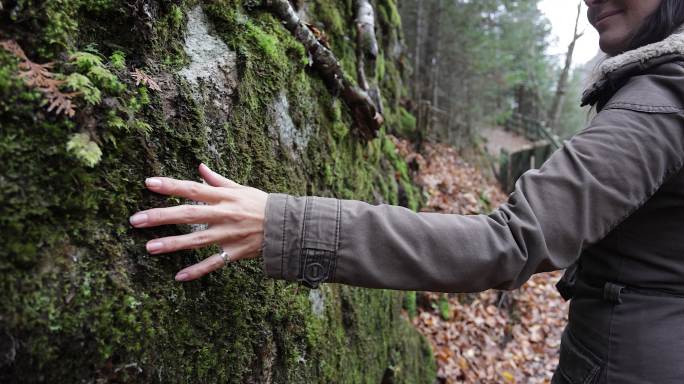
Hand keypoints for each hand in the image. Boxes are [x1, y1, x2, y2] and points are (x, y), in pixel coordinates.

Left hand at [129, 163, 267, 281]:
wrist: (286, 226)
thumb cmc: (261, 204)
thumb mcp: (241, 188)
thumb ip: (218, 181)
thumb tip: (200, 167)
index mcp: (225, 197)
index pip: (192, 189)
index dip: (171, 186)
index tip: (148, 183)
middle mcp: (224, 214)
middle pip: (188, 214)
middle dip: (161, 216)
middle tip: (136, 219)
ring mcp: (229, 234)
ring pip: (196, 240)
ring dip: (172, 244)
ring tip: (149, 247)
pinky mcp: (235, 252)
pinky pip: (213, 263)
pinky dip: (197, 270)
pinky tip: (179, 276)